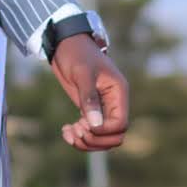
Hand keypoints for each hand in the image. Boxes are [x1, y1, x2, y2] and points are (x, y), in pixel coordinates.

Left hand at [50, 37, 129, 151]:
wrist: (65, 44)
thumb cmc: (77, 53)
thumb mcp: (82, 73)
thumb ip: (90, 98)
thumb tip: (95, 124)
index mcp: (118, 93)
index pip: (120, 124)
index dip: (103, 131)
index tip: (83, 123)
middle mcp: (113, 103)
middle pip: (115, 137)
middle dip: (95, 140)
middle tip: (76, 130)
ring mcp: (102, 109)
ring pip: (103, 139)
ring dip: (86, 142)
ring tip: (69, 132)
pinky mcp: (90, 111)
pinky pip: (90, 132)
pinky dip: (78, 137)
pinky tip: (65, 130)